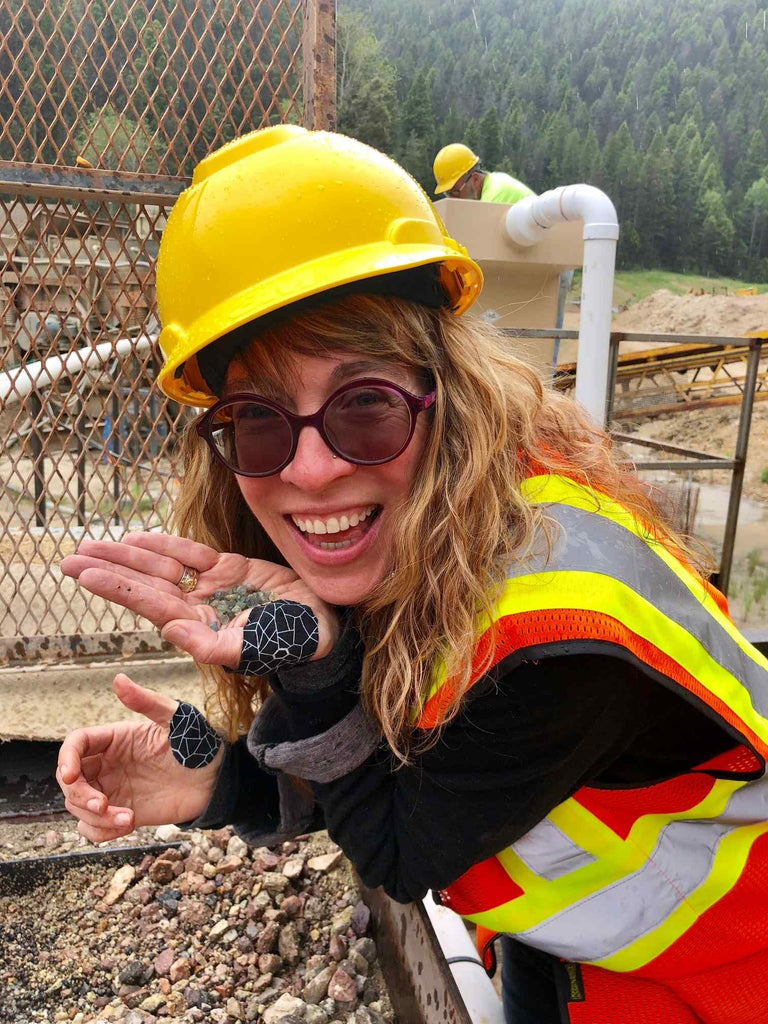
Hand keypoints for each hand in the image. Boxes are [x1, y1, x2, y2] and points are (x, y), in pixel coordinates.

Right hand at [57, 674, 220, 842]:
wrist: (216, 779)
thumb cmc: (197, 741)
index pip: (75, 745)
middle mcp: (107, 764)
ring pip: (79, 807)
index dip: (66, 758)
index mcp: (114, 739)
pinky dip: (102, 833)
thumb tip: (119, 679)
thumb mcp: (174, 718)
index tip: (71, 776)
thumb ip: (146, 701)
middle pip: (70, 781)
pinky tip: (126, 826)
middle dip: (80, 796)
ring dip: (94, 818)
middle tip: (103, 805)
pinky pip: (95, 828)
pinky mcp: (122, 813)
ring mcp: (113, 790)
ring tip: (126, 819)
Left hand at [61, 532, 338, 669]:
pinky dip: (163, 543)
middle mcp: (198, 606)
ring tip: (90, 544)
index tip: (82, 573)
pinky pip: (190, 553)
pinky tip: (136, 538)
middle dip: (107, 568)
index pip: (148, 603)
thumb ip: (213, 648)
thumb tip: (172, 633)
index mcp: (198, 626)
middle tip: (68, 557)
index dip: (116, 585)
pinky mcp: (230, 569)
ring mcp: (212, 587)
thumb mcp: (253, 650)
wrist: (324, 629)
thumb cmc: (292, 644)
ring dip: (126, 554)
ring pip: (161, 565)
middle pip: (144, 582)